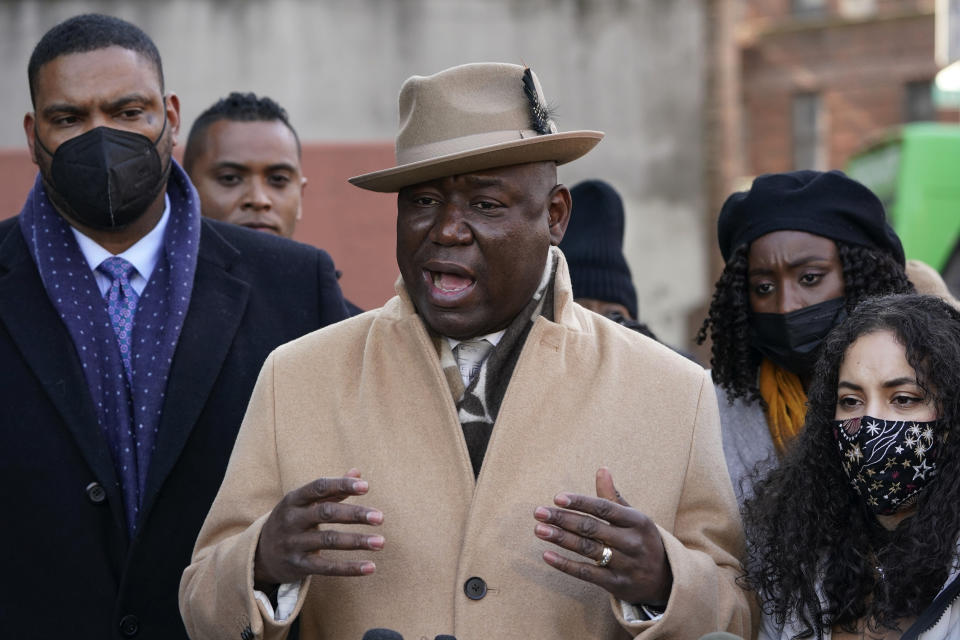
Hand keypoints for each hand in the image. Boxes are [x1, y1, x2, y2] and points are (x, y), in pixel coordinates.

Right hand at [254, 469, 383, 586]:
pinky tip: (370, 567)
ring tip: (381, 541)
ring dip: (357, 541)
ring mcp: (294, 544)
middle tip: (380, 517)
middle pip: (326, 513)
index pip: (319, 487)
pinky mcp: (298, 566)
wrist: (261, 554)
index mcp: (294, 499)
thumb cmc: (294, 521)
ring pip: (329, 541)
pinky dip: (349, 568)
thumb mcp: (305, 502)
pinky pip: (327, 567)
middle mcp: (292, 520)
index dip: (342, 485)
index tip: (366, 486)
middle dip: (355, 514)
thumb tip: (358, 472)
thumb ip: (332, 489)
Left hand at [533, 467, 672, 605]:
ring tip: (539, 529)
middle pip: (592, 528)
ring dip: (561, 539)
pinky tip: (547, 555)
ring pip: (587, 549)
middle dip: (563, 519)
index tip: (557, 498)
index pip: (605, 509)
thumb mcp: (634, 518)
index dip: (580, 502)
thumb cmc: (642, 540)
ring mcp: (625, 564)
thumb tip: (602, 469)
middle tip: (538, 512)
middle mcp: (632, 542)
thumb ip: (614, 497)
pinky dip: (566, 565)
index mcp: (637, 521)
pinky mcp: (617, 584)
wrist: (666, 580)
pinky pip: (587, 574)